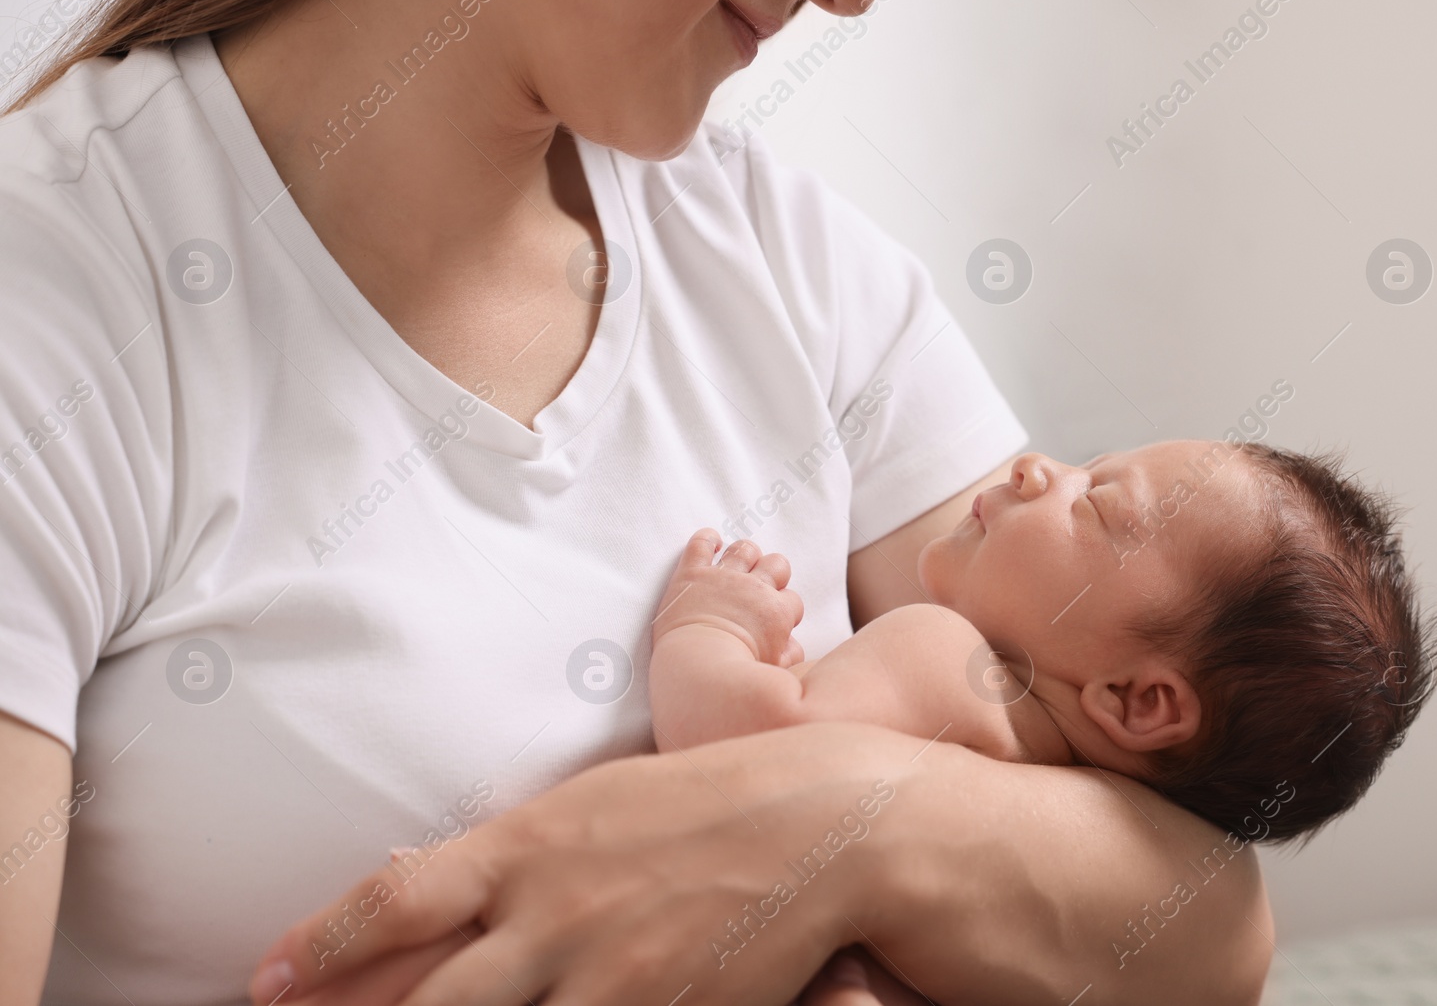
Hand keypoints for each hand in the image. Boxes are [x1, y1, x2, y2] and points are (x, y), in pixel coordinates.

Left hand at [248, 723, 917, 1005]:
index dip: (320, 944)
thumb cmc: (711, 797)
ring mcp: (601, 978)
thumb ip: (516, 854)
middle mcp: (549, 917)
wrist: (824, 822)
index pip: (395, 900)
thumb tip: (430, 882)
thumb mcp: (598, 800)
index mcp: (529, 845)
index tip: (267, 976)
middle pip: (416, 997)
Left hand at [652, 528, 804, 666]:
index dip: (784, 610)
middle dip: (774, 574)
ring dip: (746, 554)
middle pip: (778, 564)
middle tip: (761, 589)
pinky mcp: (692, 573)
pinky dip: (707, 539)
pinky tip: (712, 543)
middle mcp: (754, 588)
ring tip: (740, 566)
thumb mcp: (773, 669)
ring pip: (745, 548)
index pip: (793, 600)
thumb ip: (789, 655)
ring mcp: (722, 577)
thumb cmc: (734, 676)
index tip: (772, 622)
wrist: (696, 668)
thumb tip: (791, 644)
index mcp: (776, 612)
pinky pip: (701, 543)